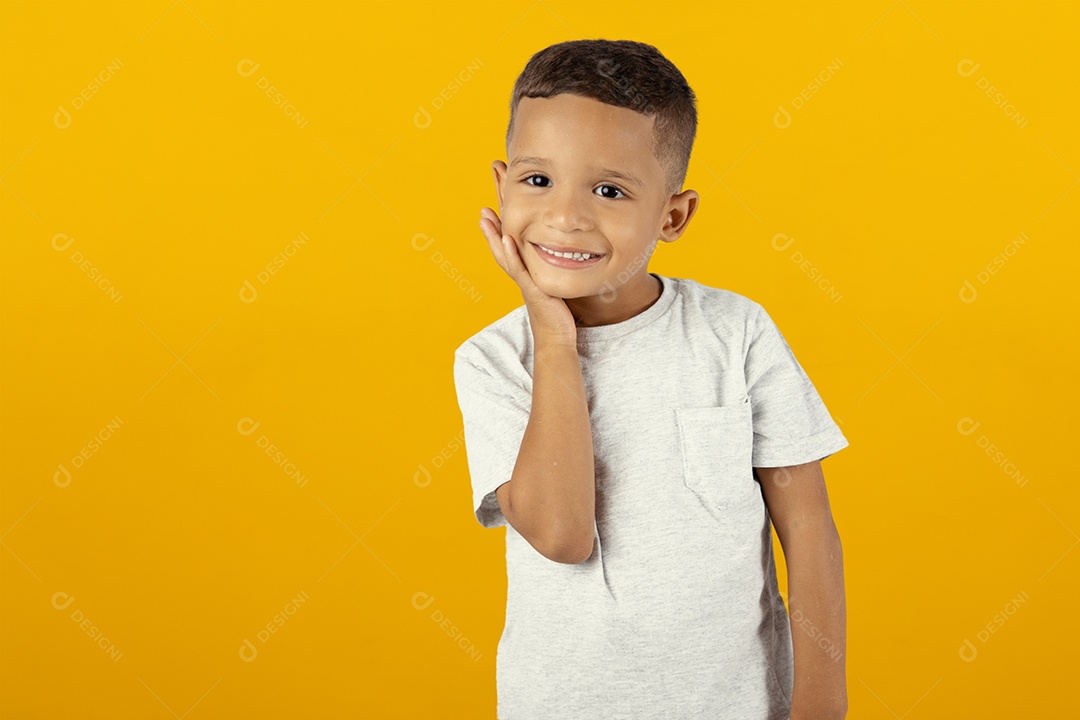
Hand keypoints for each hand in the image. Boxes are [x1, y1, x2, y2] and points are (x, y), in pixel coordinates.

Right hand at [479, 207, 577, 346]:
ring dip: (495, 238)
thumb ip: (550, 278)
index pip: (509, 253)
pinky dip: (512, 255)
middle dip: (492, 232)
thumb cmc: (557, 319)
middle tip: (483, 212)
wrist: (557, 341)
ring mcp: (525, 285)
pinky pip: (520, 271)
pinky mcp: (532, 291)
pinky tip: (507, 239)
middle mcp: (521, 280)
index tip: (494, 217)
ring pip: (505, 258)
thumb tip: (561, 265)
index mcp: (525, 278)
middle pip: (501, 252)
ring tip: (486, 219)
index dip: (500, 235)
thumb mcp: (553, 292)